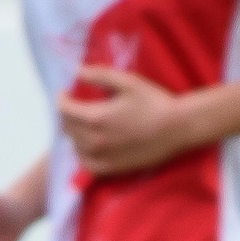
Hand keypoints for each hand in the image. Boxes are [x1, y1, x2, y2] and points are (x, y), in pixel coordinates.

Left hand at [58, 66, 194, 175]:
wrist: (177, 129)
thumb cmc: (154, 102)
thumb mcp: (127, 81)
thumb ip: (99, 75)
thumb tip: (76, 71)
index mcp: (96, 118)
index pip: (63, 109)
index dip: (62, 98)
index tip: (66, 92)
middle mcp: (95, 141)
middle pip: (67, 127)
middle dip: (68, 114)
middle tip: (76, 106)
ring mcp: (103, 158)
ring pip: (75, 146)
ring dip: (75, 133)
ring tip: (84, 124)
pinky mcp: (113, 169)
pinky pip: (87, 164)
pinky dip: (83, 153)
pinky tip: (90, 146)